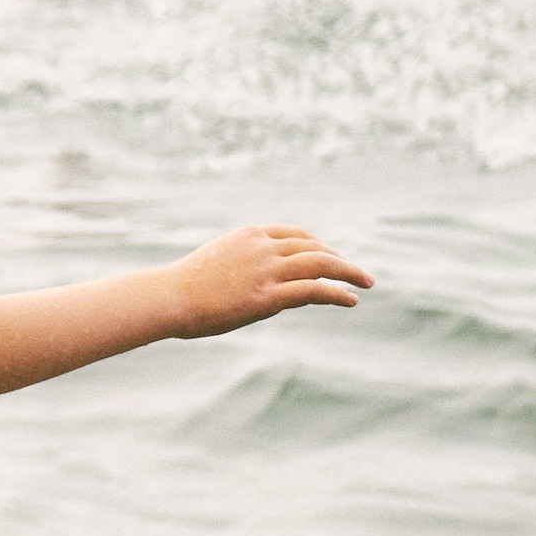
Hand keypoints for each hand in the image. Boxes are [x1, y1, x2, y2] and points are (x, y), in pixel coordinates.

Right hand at [167, 225, 372, 337]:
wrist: (168, 297)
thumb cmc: (182, 289)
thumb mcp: (215, 267)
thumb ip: (241, 267)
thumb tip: (254, 286)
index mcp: (250, 236)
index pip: (295, 234)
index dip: (317, 245)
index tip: (330, 257)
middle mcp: (262, 247)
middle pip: (313, 246)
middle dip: (340, 258)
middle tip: (358, 273)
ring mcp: (266, 270)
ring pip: (320, 263)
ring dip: (348, 271)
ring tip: (366, 283)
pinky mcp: (267, 296)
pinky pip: (313, 290)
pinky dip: (336, 293)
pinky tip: (350, 300)